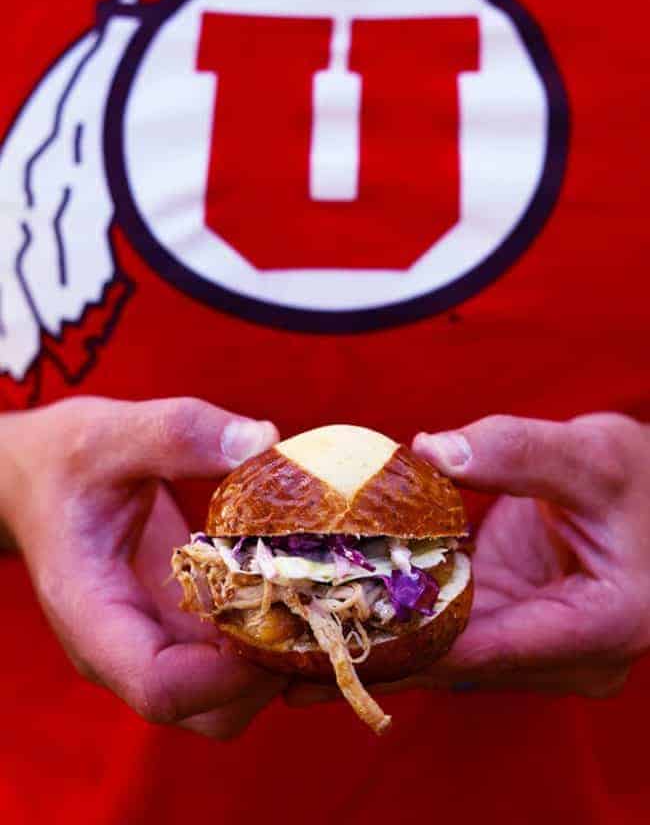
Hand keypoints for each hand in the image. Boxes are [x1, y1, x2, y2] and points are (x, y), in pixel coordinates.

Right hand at [0, 396, 282, 738]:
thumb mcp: (111, 433)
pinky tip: (301, 583)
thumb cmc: (66, 460)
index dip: (231, 674)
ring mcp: (156, 641)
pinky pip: (234, 661)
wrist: (40, 477)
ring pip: (229, 697)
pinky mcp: (182, 626)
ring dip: (279, 659)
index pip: (161, 688)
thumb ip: (179, 433)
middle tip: (316, 603)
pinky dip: (272, 637)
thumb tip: (262, 441)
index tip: (286, 615)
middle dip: (270, 673)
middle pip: (208, 711)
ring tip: (315, 592)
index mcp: (93, 617)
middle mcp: (125, 648)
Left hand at [287, 412, 649, 705]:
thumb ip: (518, 451)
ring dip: (368, 648)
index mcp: (600, 626)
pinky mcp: (510, 628)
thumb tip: (431, 451)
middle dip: (366, 653)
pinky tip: (326, 629)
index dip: (399, 641)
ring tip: (281, 646)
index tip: (324, 630)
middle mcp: (566, 657)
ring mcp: (536, 648)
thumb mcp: (592, 454)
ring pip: (441, 658)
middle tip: (276, 647)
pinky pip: (444, 637)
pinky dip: (390, 629)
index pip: (483, 646)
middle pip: (451, 663)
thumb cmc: (640, 482)